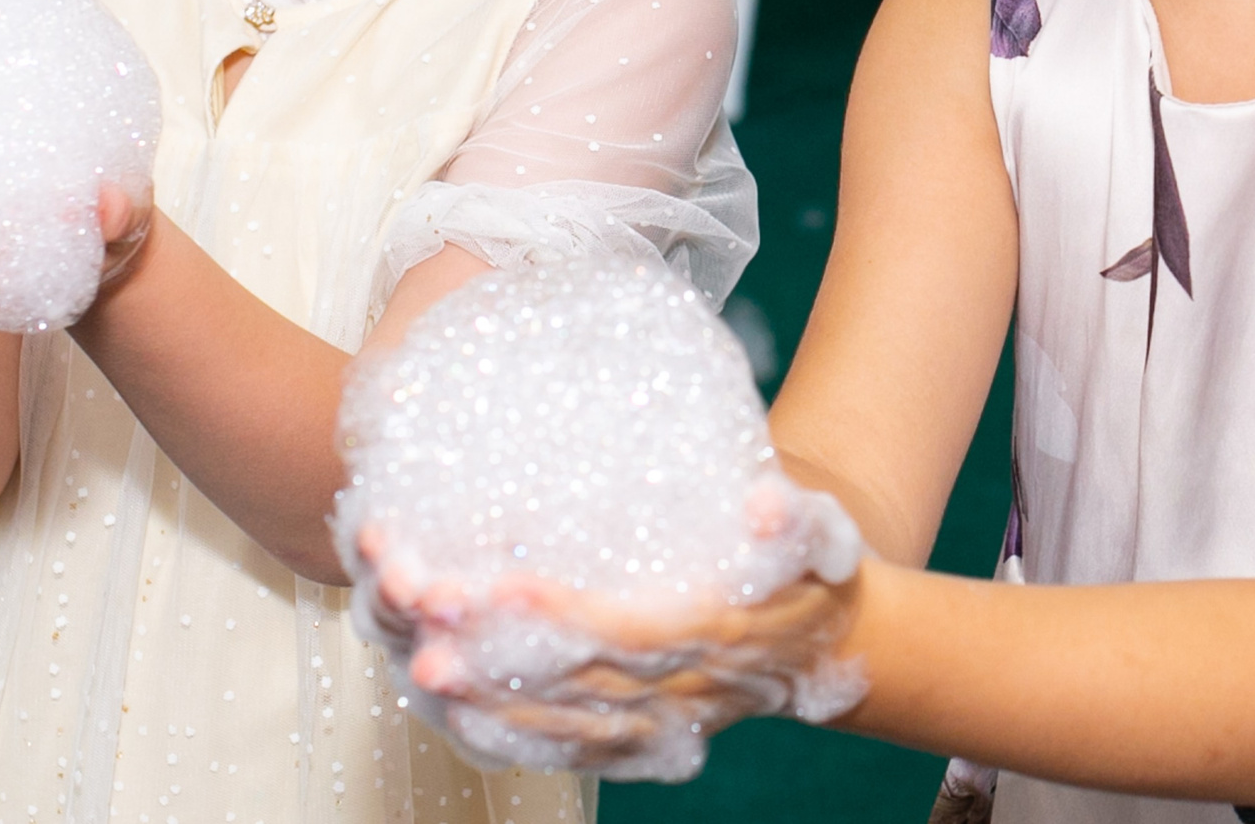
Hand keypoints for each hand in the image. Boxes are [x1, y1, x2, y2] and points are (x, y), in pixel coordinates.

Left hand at [353, 478, 868, 771]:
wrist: (830, 649)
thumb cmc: (809, 572)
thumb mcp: (817, 535)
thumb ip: (792, 516)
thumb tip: (764, 505)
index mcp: (717, 630)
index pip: (632, 628)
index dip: (569, 614)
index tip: (504, 587)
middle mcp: (686, 688)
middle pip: (583, 682)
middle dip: (504, 660)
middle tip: (430, 630)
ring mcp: (665, 721)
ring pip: (569, 723)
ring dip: (494, 701)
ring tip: (424, 672)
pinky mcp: (650, 738)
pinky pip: (578, 751)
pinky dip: (519, 739)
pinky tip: (461, 716)